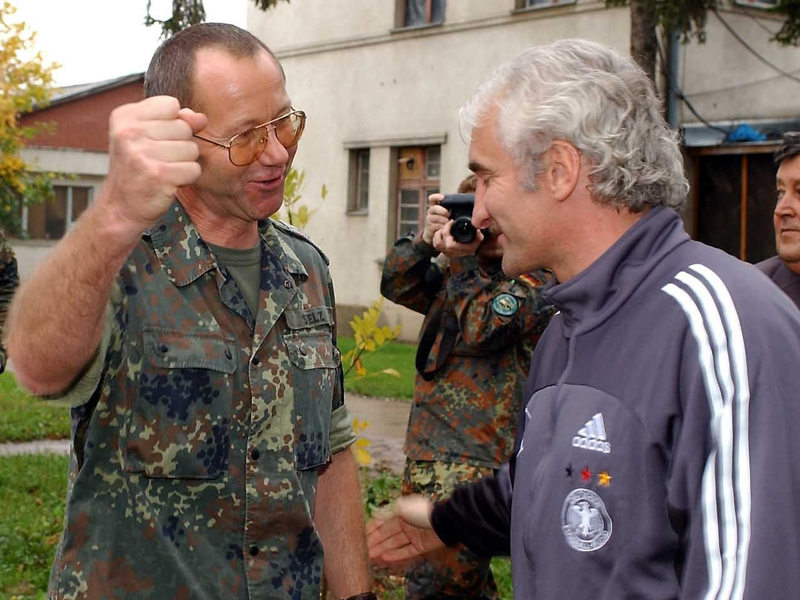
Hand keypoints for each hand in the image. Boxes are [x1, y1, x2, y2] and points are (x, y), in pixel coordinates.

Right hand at [100, 96, 207, 236]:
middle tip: (158, 160)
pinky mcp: (158, 174)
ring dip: (183, 163)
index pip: (171, 105)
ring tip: (163, 171)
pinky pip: (193, 169)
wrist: (120, 208)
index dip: (173, 123)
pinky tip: (168, 182)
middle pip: (184, 128)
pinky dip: (186, 178)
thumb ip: (175, 121)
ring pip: (192, 149)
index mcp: (124, 116)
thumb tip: (200, 118)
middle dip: (180, 145)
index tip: (156, 139)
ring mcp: (143, 153)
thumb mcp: (147, 137)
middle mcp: (129, 132)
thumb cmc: (136, 170)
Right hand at [367, 496, 444, 566]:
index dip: (372, 529)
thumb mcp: (401, 508)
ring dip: (382, 549)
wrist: (443, 522)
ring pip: (394, 544)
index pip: (383, 522)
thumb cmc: (420, 513)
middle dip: (375, 542)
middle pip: (387, 534)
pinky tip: (385, 558)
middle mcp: (405, 524)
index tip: (362, 536)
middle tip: (363, 550)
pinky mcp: (419, 546)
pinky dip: (395, 555)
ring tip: (371, 556)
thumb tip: (374, 514)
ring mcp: (412, 536)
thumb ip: (387, 513)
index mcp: (400, 513)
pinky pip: (405, 551)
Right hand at [421, 194, 449, 244]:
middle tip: (449, 214)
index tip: (443, 198)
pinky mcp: (429, 227)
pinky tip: (446, 228)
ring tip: (449, 222)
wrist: (435, 233)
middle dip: (442, 211)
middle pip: (434, 208)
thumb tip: (463, 201)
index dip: (436, 197)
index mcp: (434, 206)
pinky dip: (442, 227)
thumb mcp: (446, 213)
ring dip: (443, 220)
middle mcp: (430, 212)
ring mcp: (429, 219)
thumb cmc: (444, 221)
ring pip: (435, 218)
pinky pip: (436, 226)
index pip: (432, 198)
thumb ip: (451, 207)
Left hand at [432, 219, 483, 258]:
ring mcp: (446, 252)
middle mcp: (451, 252)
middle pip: (439, 243)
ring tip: (444, 228)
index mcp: (459, 250)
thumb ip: (478, 235)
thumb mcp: (478, 239)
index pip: (449, 244)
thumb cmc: (473, 243)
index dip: (447, 231)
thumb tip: (476, 230)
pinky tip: (442, 232)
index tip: (452, 222)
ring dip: (438, 234)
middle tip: (448, 223)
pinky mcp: (442, 250)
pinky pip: (435, 244)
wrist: (470, 250)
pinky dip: (436, 236)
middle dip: (442, 230)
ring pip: (436, 244)